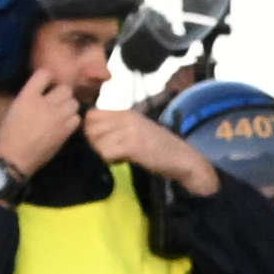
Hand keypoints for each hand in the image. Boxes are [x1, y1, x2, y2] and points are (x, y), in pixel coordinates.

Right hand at [0, 73, 86, 178]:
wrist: (13, 157)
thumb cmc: (8, 134)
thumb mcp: (16, 108)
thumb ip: (31, 98)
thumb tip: (45, 94)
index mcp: (27, 96)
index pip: (44, 74)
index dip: (49, 78)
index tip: (49, 84)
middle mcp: (44, 103)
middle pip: (65, 89)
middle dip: (63, 94)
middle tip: (57, 102)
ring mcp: (56, 117)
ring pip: (74, 103)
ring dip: (69, 106)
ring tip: (62, 114)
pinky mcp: (65, 131)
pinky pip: (77, 119)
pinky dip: (73, 121)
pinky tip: (65, 125)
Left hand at [83, 102, 215, 193]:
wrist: (183, 160)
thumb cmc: (159, 149)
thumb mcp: (136, 131)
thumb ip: (116, 127)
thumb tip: (89, 132)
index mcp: (126, 112)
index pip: (91, 115)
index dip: (91, 129)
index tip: (103, 141)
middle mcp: (126, 117)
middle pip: (89, 128)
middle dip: (94, 142)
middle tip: (110, 150)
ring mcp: (129, 130)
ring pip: (96, 141)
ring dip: (102, 152)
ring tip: (118, 155)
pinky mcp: (132, 145)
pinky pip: (105, 152)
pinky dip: (110, 160)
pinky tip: (123, 161)